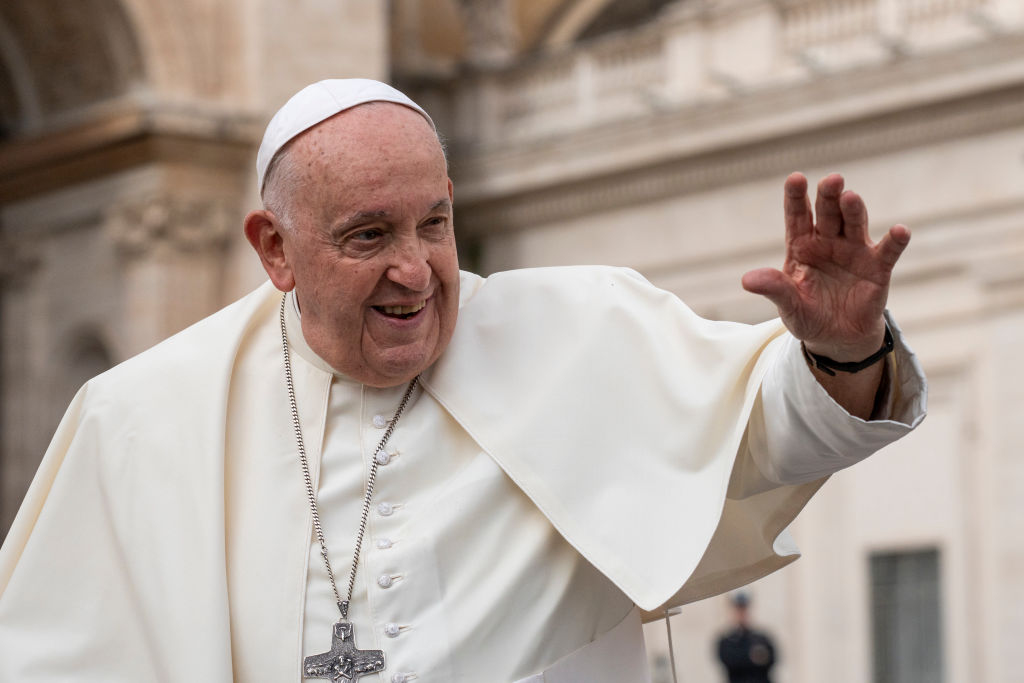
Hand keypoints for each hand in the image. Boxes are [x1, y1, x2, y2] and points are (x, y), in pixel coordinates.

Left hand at [742, 172, 909, 359]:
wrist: (836, 338)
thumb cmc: (808, 315)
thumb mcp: (788, 305)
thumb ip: (774, 289)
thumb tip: (747, 280)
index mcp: (802, 245)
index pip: (797, 216)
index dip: (796, 197)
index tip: (795, 179)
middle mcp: (828, 241)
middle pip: (828, 213)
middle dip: (829, 196)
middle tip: (832, 180)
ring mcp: (854, 251)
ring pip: (855, 224)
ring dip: (854, 210)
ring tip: (851, 197)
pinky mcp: (877, 268)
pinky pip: (888, 251)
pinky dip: (895, 241)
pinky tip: (900, 231)